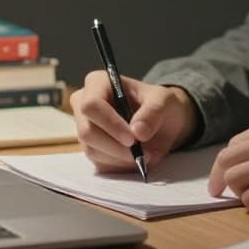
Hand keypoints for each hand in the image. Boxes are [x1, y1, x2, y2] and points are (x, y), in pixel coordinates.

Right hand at [70, 71, 198, 172]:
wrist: (163, 122)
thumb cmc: (159, 104)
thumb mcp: (165, 101)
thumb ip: (154, 112)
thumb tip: (138, 131)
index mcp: (98, 83)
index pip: (91, 105)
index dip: (109, 124)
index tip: (132, 138)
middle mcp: (84, 104)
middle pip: (87, 131)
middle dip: (115, 146)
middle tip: (141, 153)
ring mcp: (85, 128)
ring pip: (92, 150)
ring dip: (121, 158)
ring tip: (147, 154)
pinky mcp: (92, 148)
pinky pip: (100, 163)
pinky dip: (121, 165)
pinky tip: (137, 158)